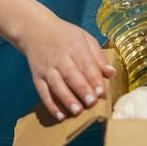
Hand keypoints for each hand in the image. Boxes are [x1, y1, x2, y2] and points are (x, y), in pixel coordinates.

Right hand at [0, 0, 115, 120]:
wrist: (35, 30)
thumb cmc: (65, 35)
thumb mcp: (85, 38)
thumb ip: (98, 56)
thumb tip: (112, 73)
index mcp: (74, 46)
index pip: (86, 64)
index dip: (94, 79)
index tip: (102, 92)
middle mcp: (59, 58)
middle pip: (71, 75)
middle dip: (82, 90)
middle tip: (92, 103)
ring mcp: (47, 68)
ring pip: (56, 85)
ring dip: (66, 99)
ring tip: (77, 111)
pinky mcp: (37, 77)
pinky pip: (43, 92)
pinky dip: (50, 105)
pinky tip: (60, 116)